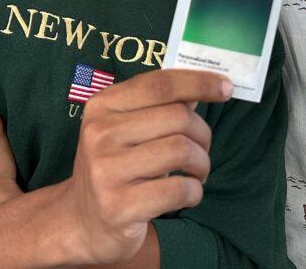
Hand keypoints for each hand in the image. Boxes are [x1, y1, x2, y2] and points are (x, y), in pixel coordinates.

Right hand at [57, 68, 231, 264]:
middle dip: (203, 134)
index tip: (226, 87)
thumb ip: (159, 106)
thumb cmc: (114, 167)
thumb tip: (205, 85)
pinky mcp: (118, 207)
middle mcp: (100, 134)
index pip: (160, 84)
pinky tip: (186, 194)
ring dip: (202, 164)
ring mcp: (106, 171)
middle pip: (178, 117)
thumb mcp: (126, 129)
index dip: (198, 83)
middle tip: (202, 149)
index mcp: (102, 106)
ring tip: (197, 173)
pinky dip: (194, 192)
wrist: (80, 222)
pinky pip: (178, 189)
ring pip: (181, 150)